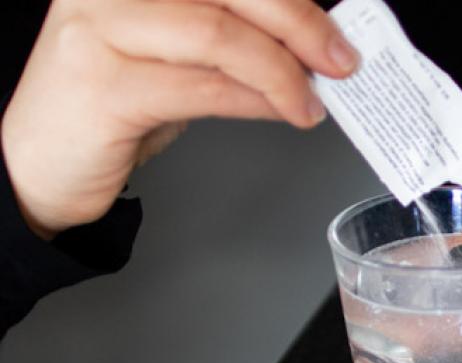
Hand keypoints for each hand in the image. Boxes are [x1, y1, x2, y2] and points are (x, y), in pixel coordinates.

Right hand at [1, 0, 358, 238]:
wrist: (39, 165)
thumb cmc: (113, 102)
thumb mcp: (179, 53)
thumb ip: (233, 34)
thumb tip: (311, 40)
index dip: (291, 0)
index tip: (336, 26)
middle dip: (301, 25)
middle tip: (340, 60)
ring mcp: (99, 30)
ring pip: (221, 37)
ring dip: (282, 74)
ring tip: (308, 102)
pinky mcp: (103, 85)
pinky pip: (204, 88)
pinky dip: (255, 101)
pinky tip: (280, 111)